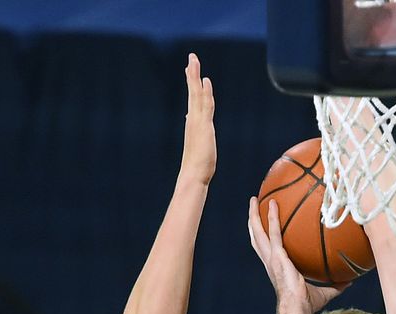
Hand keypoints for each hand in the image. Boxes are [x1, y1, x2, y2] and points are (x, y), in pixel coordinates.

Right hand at [181, 54, 215, 185]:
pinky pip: (204, 105)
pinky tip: (205, 81)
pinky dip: (204, 92)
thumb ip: (197, 133)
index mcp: (193, 122)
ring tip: (194, 61)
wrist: (194, 175)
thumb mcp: (200, 145)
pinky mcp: (203, 126)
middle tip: (192, 57)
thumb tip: (192, 122)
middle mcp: (193, 119)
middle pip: (193, 91)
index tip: (190, 69)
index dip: (192, 83)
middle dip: (192, 73)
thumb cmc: (198, 165)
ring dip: (196, 77)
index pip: (193, 98)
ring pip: (196, 94)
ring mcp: (197, 122)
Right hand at [247, 197, 343, 311]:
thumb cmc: (307, 304)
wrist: (298, 306)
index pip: (267, 248)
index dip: (264, 236)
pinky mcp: (276, 255)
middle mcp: (269, 260)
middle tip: (255, 205)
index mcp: (276, 267)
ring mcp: (271, 258)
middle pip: (257, 236)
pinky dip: (273, 217)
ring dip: (255, 215)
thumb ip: (336, 285)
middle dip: (253, 220)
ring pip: (257, 232)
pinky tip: (274, 204)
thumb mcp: (324, 292)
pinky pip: (274, 232)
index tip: (264, 225)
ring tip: (255, 199)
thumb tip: (350, 282)